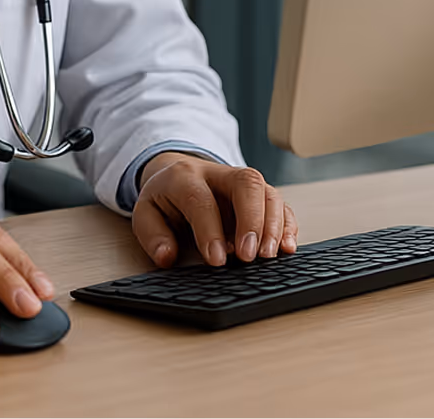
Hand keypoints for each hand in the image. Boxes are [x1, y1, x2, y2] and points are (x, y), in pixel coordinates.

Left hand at [132, 152, 298, 267]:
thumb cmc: (165, 199)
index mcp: (185, 176)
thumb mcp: (146, 214)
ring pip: (267, 192)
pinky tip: (287, 247)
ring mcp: (242, 183)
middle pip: (245, 184)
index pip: (201, 200)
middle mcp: (219, 174)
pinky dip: (288, 225)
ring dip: (273, 224)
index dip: (210, 230)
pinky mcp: (259, 195)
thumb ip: (153, 236)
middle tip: (249, 256)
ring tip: (269, 255)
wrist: (178, 174)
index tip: (217, 260)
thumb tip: (167, 256)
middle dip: (252, 220)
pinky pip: (281, 204)